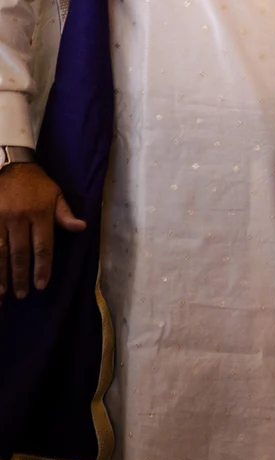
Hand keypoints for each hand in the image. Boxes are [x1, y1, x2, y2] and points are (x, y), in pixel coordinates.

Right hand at [0, 162, 84, 297]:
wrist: (10, 164)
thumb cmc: (36, 182)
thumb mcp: (55, 193)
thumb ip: (65, 214)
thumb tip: (81, 228)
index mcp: (40, 213)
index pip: (43, 246)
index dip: (42, 267)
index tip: (41, 285)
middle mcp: (20, 218)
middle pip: (20, 253)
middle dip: (20, 276)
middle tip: (22, 295)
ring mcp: (0, 219)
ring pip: (0, 252)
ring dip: (1, 275)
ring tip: (3, 294)